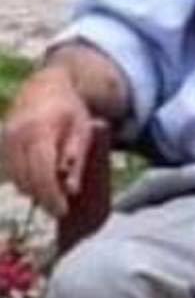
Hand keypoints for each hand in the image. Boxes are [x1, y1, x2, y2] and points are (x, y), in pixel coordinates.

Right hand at [1, 67, 93, 216]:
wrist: (45, 87)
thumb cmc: (69, 111)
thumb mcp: (83, 132)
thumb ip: (77, 160)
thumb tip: (71, 190)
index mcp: (40, 130)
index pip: (42, 171)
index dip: (51, 195)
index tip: (62, 211)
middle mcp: (17, 134)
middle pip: (27, 179)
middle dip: (43, 198)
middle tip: (59, 210)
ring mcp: (5, 138)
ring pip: (16, 178)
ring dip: (33, 191)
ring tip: (52, 196)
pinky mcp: (0, 143)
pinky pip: (10, 171)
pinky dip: (24, 181)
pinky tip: (39, 182)